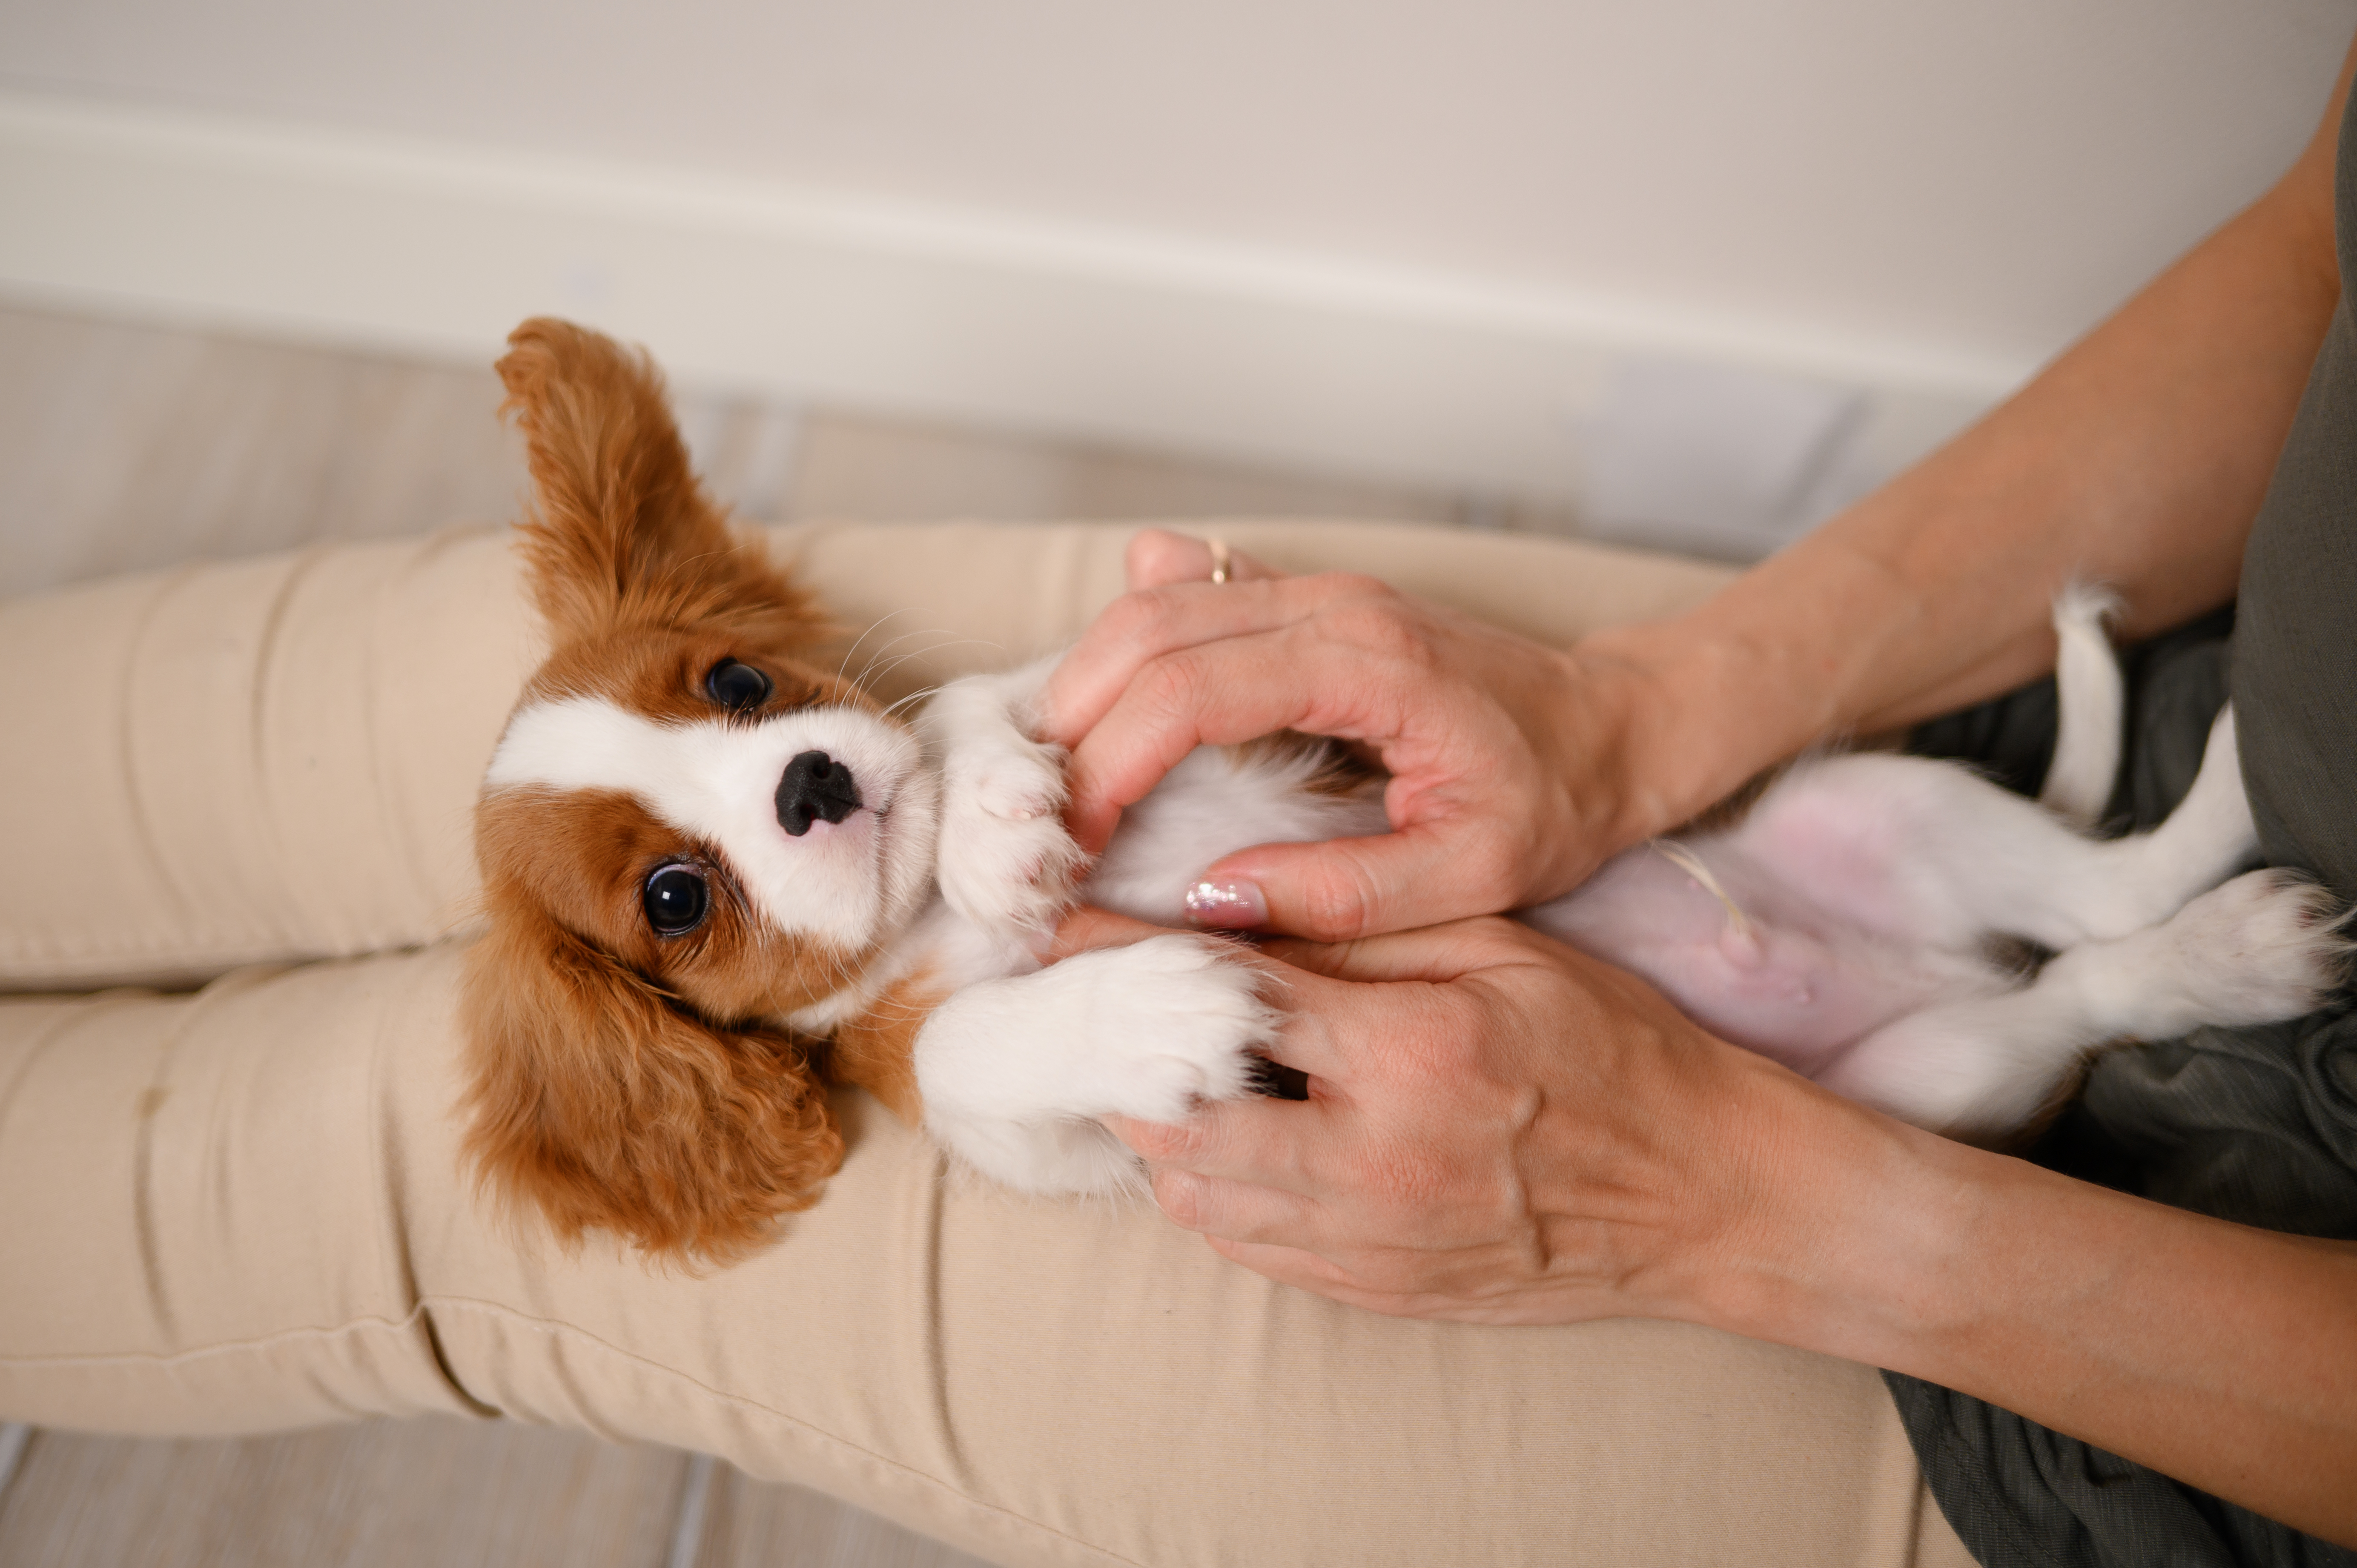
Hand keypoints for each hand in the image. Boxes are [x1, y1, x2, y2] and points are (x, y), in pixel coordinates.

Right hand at [1043, 530, 1691, 940]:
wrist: (1618, 725)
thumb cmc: (1556, 798)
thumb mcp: (1472, 873)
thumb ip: (1343, 892)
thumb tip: (1210, 904)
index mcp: (1370, 665)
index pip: (1190, 689)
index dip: (1110, 765)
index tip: (1071, 845)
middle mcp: (1332, 606)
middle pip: (1147, 629)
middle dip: (1072, 725)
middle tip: (1040, 823)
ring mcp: (1317, 592)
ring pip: (1153, 603)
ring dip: (1084, 685)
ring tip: (1053, 785)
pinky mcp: (1306, 603)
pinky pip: (1188, 600)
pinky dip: (1123, 651)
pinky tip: (1095, 714)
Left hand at [1056, 904, 1811, 1324]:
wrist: (1703, 1193)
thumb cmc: (1613, 1052)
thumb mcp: (1501, 950)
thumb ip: (1360, 932)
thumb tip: (1227, 913)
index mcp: (1412, 1052)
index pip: (1222, 999)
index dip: (1126, 961)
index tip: (1070, 933)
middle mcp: (1376, 1158)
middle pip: (1176, 1116)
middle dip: (1122, 1057)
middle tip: (1106, 1011)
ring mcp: (1371, 1239)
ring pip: (1194, 1195)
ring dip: (1160, 1131)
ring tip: (1168, 1073)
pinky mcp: (1376, 1291)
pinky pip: (1247, 1249)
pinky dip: (1214, 1192)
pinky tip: (1231, 1141)